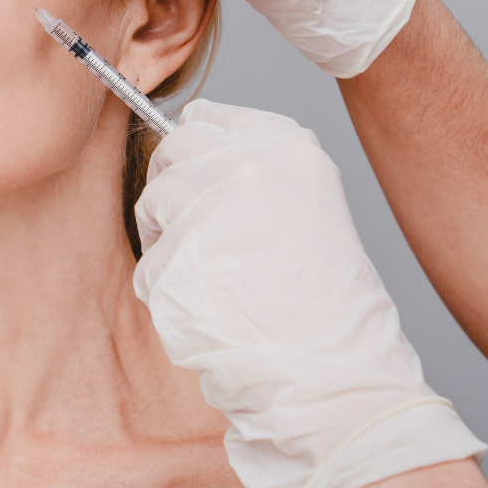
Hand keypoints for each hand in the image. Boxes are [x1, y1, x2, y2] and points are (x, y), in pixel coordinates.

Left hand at [133, 100, 485, 487]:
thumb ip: (255, 165)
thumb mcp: (309, 204)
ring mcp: (206, 207)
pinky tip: (213, 306)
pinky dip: (168, 289)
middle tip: (208, 236)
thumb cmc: (325, 300)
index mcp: (287, 146)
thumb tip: (192, 135)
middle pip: (170, 150)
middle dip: (175, 188)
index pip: (207, 115)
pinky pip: (151, 263)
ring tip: (218, 276)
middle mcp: (245, 164)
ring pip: (153, 203)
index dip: (196, 150)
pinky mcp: (174, 254)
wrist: (336, 371)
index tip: (203, 177)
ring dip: (170, 240)